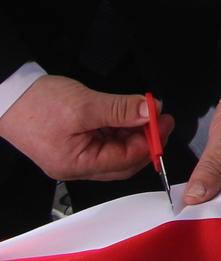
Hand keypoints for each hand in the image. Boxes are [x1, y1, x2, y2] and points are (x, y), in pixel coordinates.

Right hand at [0, 76, 164, 181]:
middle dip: (146, 139)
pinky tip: (130, 113)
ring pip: (115, 148)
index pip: (125, 161)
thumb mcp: (85, 105)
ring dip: (134, 131)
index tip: (164, 121)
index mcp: (76, 165)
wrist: (8, 95)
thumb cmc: (36, 105)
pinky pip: (105, 139)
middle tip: (161, 118)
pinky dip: (120, 127)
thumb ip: (120, 110)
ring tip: (147, 112)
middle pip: (122, 160)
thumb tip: (150, 112)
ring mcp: (75, 154)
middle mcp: (76, 165)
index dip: (150, 141)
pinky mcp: (74, 141)